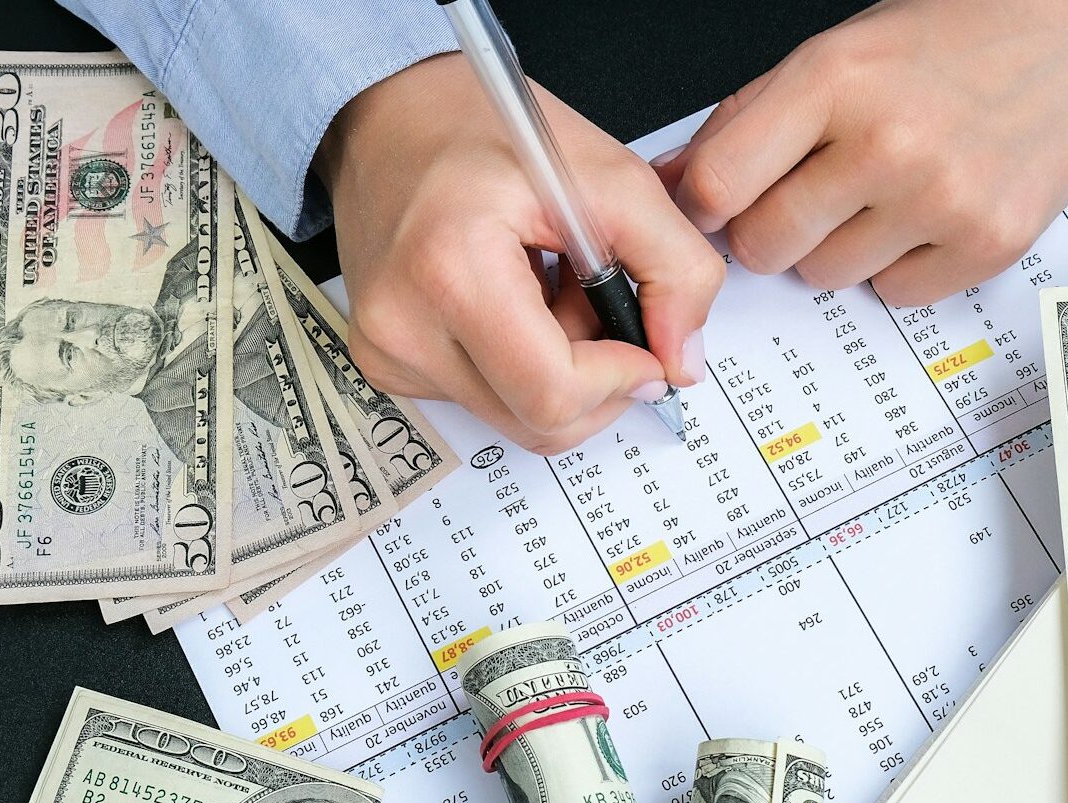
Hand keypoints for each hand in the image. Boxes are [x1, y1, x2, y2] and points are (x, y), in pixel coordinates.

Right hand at [317, 55, 724, 454]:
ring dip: (560, 371)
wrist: (389, 117)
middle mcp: (403, 325)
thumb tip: (682, 361)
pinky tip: (518, 302)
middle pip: (539, 421)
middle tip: (596, 301)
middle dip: (594, 378)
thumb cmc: (485, 130)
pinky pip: (484, 400)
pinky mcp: (385, 365)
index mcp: (450, 269)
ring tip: (553, 290)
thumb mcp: (609, 177)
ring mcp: (387, 352)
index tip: (646, 348)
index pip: (552, 391)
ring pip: (516, 418)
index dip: (619, 380)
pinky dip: (521, 366)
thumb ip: (673, 268)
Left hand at [663, 0, 1067, 305]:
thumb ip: (753, 118)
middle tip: (808, 195)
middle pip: (765, 246)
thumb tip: (678, 182)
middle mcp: (887, 143)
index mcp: (835, 81)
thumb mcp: (839, 50)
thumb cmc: (952, 37)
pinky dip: (898, 265)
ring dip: (838, 247)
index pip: (719, 186)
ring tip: (882, 191)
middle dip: (771, 229)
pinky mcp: (986, 244)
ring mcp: (940, 200)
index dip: (706, 204)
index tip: (719, 205)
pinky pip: (894, 295)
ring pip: (826, 277)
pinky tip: (925, 212)